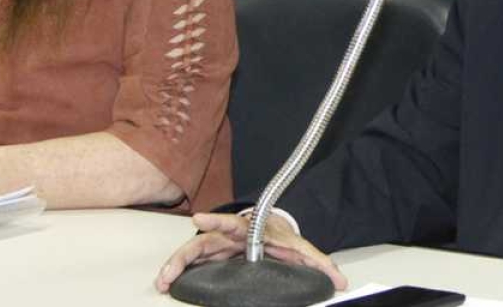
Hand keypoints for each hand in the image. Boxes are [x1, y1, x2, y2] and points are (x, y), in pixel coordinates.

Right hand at [154, 211, 346, 292]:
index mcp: (249, 229)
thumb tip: (340, 281)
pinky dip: (179, 271)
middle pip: (203, 241)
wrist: (273, 230)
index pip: (231, 224)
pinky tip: (167, 283)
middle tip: (169, 270)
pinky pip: (192, 263)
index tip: (200, 220)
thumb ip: (320, 263)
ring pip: (192, 253)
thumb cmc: (283, 238)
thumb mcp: (303, 249)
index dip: (215, 222)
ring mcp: (218, 245)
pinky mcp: (213, 257)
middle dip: (185, 254)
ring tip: (162, 281)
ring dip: (176, 266)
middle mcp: (229, 235)